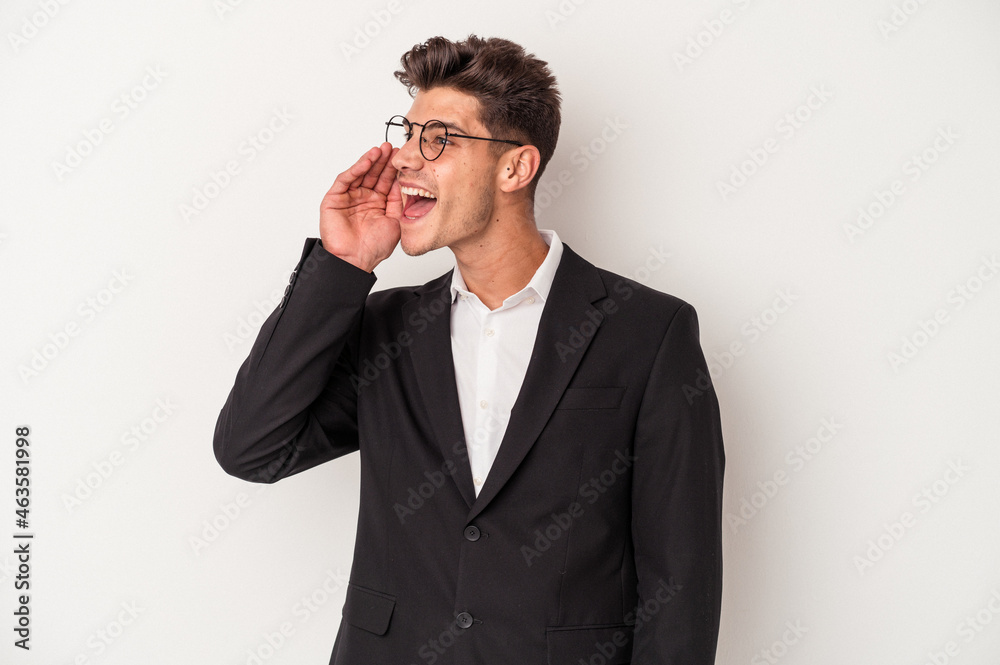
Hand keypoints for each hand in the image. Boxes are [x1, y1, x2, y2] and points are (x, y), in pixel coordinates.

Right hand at [320, 143, 401, 271]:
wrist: (356, 260)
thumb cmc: (374, 247)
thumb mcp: (395, 221)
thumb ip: (399, 201)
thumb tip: (404, 181)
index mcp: (378, 204)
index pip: (386, 181)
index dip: (393, 169)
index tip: (403, 157)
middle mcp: (363, 198)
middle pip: (374, 174)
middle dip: (383, 161)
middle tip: (392, 148)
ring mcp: (349, 198)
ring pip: (360, 174)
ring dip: (370, 161)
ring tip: (380, 150)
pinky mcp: (334, 198)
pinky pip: (345, 180)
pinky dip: (356, 169)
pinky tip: (367, 161)